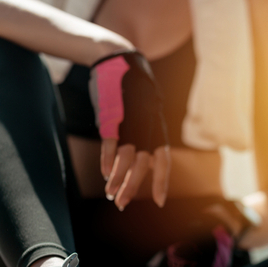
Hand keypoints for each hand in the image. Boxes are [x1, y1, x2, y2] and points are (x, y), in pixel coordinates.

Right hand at [89, 51, 169, 209]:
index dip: (160, 182)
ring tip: (111, 195)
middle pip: (142, 165)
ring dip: (118, 179)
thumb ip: (145, 135)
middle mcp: (147, 128)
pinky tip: (104, 174)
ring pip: (126, 158)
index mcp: (157, 129)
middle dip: (132, 187)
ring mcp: (129, 123)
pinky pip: (110, 144)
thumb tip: (141, 159)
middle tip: (122, 205)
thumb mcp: (144, 112)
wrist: (118, 61)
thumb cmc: (132, 91)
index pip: (163, 160)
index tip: (159, 202)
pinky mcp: (111, 117)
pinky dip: (107, 160)